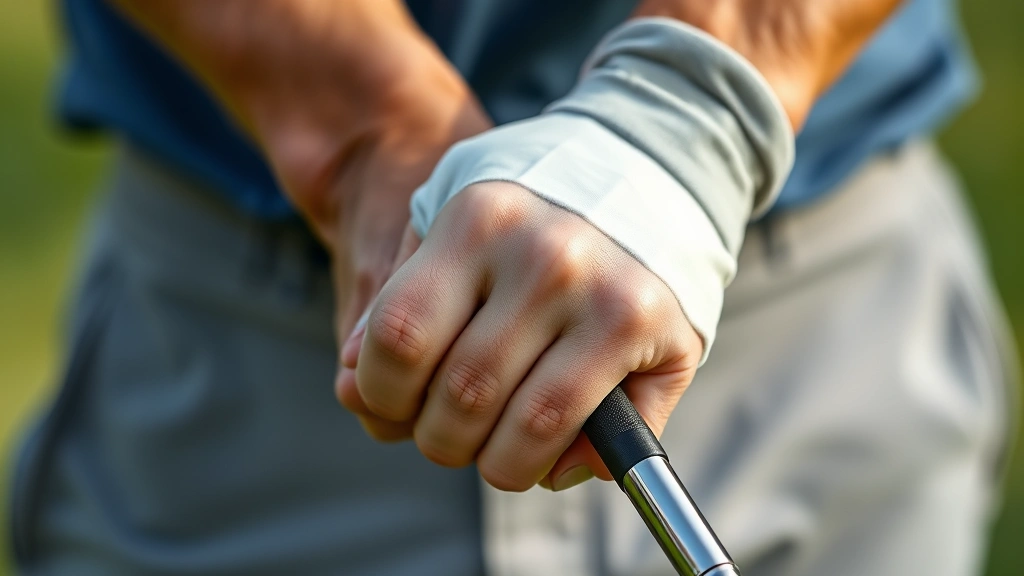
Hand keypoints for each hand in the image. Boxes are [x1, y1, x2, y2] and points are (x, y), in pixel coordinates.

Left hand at [339, 182, 703, 490]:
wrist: (647, 167)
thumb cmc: (532, 218)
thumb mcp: (454, 227)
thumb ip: (398, 303)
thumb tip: (352, 388)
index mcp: (478, 220)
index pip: (397, 338)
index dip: (384, 393)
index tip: (399, 403)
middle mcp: (543, 255)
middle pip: (460, 396)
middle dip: (443, 440)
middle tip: (453, 435)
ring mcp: (603, 293)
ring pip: (525, 429)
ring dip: (499, 464)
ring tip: (499, 451)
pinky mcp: (650, 328)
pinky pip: (589, 435)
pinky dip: (558, 466)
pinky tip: (552, 456)